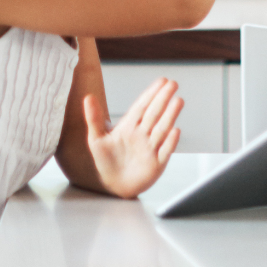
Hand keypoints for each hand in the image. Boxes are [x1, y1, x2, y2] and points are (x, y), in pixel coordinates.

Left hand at [84, 78, 183, 198]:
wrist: (112, 185)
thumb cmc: (106, 161)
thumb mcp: (96, 138)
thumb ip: (93, 118)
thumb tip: (88, 97)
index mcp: (129, 126)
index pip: (142, 106)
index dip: (151, 93)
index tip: (162, 81)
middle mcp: (142, 135)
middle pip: (154, 114)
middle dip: (163, 99)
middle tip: (173, 84)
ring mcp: (151, 148)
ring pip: (162, 129)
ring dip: (170, 115)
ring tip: (178, 101)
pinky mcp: (156, 164)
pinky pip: (165, 152)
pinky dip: (170, 142)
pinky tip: (175, 131)